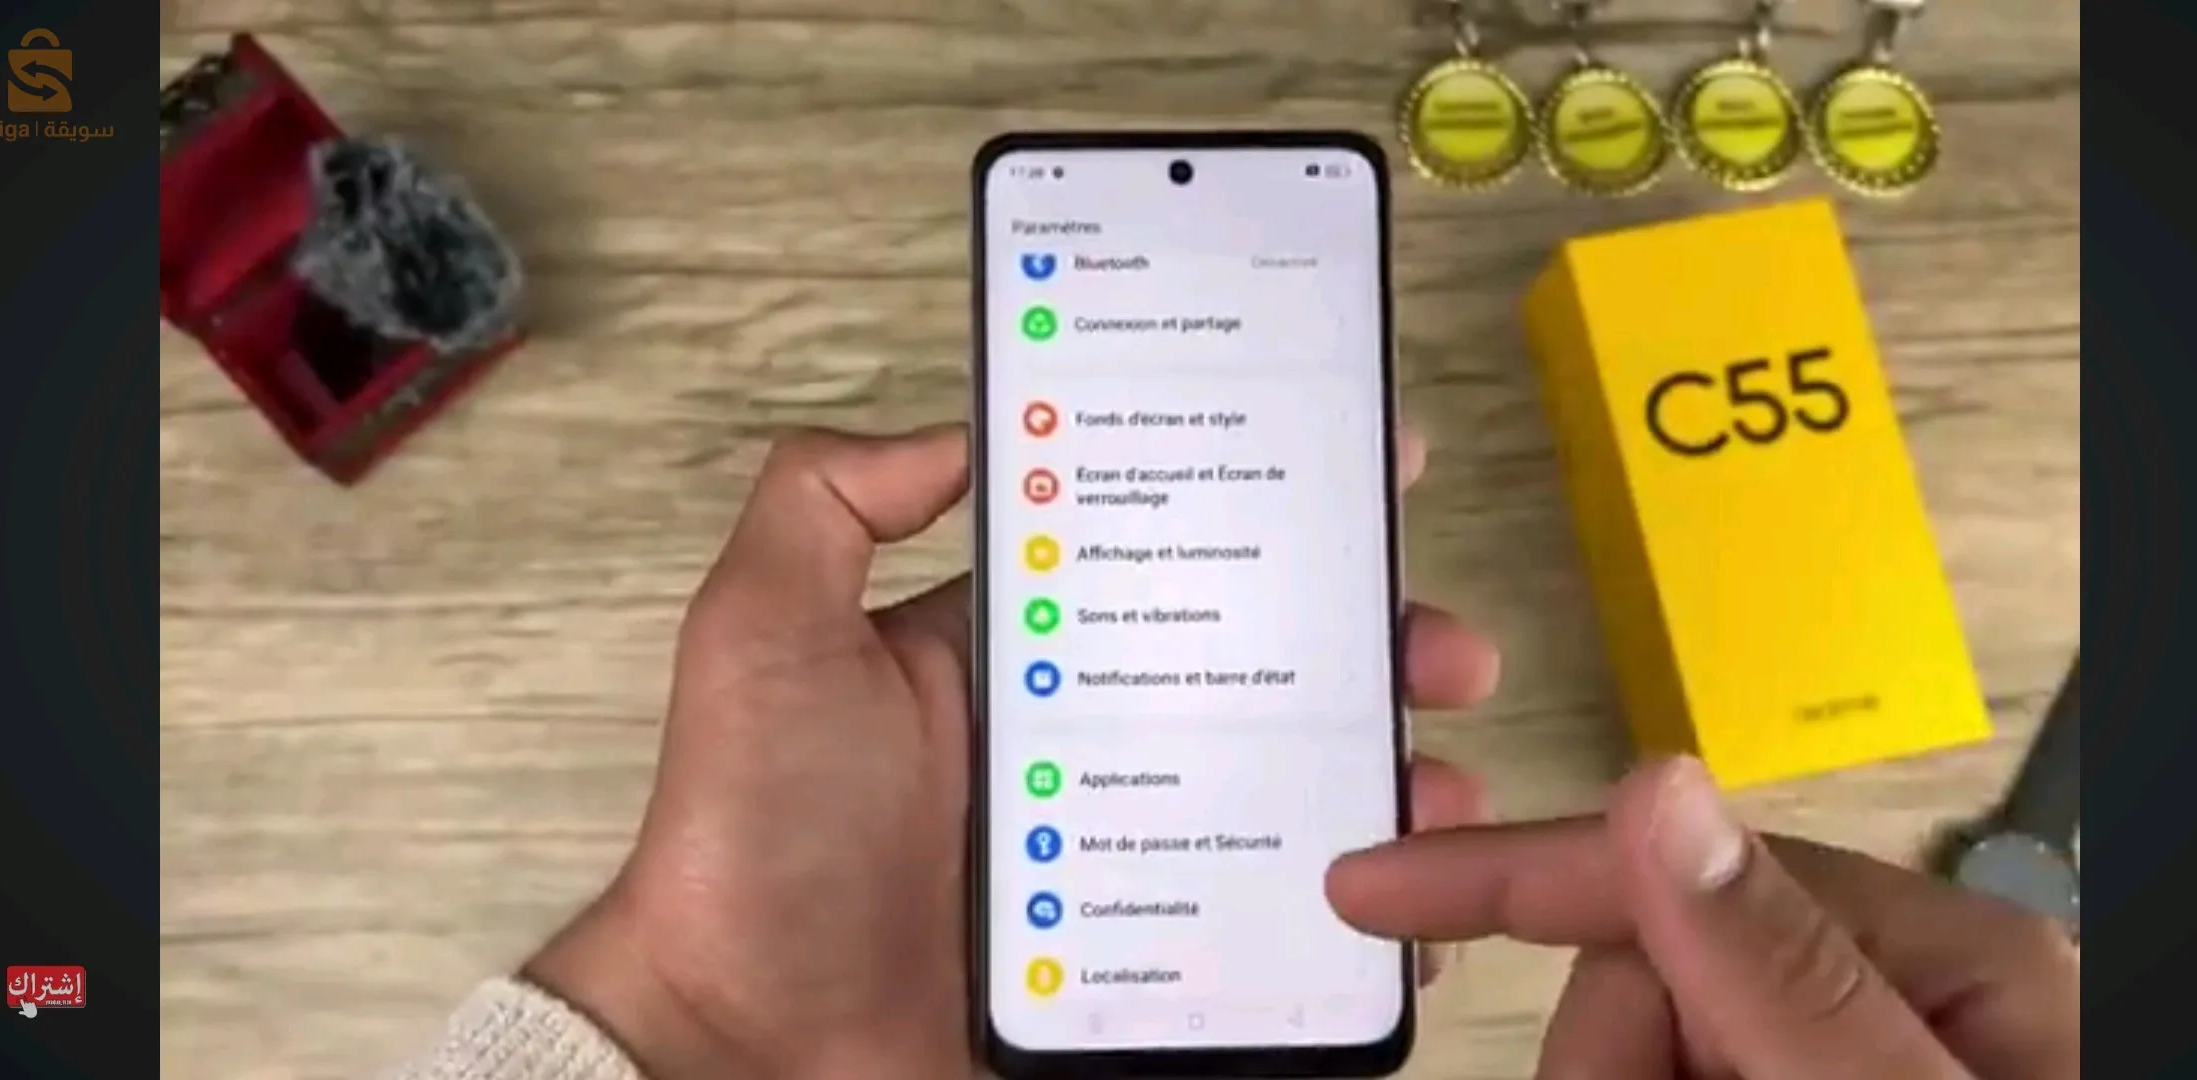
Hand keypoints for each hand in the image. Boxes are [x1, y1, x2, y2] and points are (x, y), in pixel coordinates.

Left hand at [522, 424, 1501, 1079]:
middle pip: (1261, 674)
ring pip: (1290, 796)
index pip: (1170, 559)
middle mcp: (1083, 741)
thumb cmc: (751, 838)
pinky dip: (1357, 922)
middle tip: (1445, 650)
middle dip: (1372, 648)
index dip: (1272, 515)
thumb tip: (960, 430)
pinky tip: (1406, 919)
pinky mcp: (1145, 956)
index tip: (1375, 474)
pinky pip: (1274, 929)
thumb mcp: (760, 634)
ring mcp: (1123, 851)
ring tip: (1442, 784)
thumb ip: (830, 504)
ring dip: (1387, 778)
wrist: (752, 1043)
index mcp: (1015, 656)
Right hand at [1327, 756, 2079, 1079]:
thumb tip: (1658, 793)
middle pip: (1649, 989)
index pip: (1684, 865)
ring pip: (1639, 1068)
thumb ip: (1786, 980)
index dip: (1508, 875)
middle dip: (1603, 1079)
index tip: (1363, 894)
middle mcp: (1888, 1007)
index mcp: (1939, 961)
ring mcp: (1836, 1077)